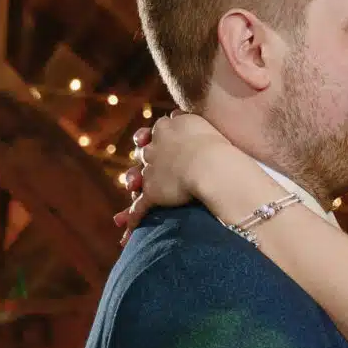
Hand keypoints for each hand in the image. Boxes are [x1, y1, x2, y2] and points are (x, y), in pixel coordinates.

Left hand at [115, 112, 233, 235]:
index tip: (156, 139)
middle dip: (144, 158)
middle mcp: (155, 146)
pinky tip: (128, 231)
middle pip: (144, 151)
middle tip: (147, 165)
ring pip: (136, 177)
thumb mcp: (204, 124)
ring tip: (130, 191)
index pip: (158, 130)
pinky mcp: (152, 192)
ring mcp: (151, 170)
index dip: (157, 137)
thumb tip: (184, 116)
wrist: (212, 165)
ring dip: (133, 183)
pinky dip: (134, 218)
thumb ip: (194, 123)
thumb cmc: (218, 146)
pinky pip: (139, 207)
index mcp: (168, 127)